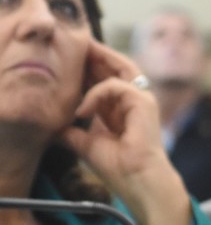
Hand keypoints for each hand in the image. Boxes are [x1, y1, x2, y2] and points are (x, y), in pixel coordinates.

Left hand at [57, 40, 191, 224]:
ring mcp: (142, 100)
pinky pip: (116, 86)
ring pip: (121, 67)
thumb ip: (71, 130)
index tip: (67, 59)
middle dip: (95, 55)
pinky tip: (82, 110)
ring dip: (99, 59)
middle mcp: (133, 102)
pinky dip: (96, 94)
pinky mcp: (144, 103)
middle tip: (74, 43)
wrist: (138, 182)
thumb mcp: (85, 143)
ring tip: (80, 52)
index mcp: (121, 110)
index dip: (87, 67)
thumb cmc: (119, 168)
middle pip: (115, 67)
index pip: (105, 79)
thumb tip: (52, 124)